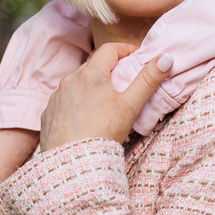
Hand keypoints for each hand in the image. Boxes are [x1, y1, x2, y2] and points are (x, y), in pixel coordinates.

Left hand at [40, 44, 173, 151]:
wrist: (73, 164)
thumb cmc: (103, 133)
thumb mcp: (130, 105)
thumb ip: (148, 80)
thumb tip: (166, 58)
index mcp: (90, 74)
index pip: (109, 49)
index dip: (125, 49)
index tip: (136, 56)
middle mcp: (69, 80)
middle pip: (92, 65)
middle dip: (108, 68)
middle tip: (123, 80)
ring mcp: (56, 97)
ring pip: (77, 82)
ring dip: (90, 85)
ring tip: (103, 102)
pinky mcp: (48, 113)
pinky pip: (64, 100)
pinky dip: (76, 102)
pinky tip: (85, 117)